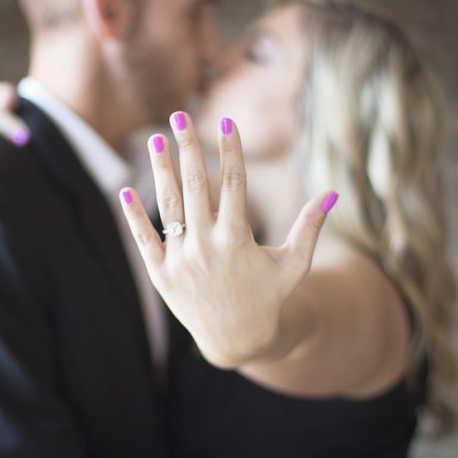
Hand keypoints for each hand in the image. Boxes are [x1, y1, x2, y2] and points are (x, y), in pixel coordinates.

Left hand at [119, 112, 337, 367]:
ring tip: (156, 140)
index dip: (231, 151)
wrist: (237, 340)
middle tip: (180, 116)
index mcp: (238, 240)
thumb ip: (310, 227)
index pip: (234, 184)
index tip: (226, 123)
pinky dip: (133, 216)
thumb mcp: (294, 264)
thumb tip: (332, 193)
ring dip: (161, 170)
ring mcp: (181, 260)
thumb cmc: (269, 297)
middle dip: (188, 147)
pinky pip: (144, 239)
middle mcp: (206, 246)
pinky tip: (124, 190)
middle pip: (196, 186)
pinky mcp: (161, 275)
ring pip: (168, 206)